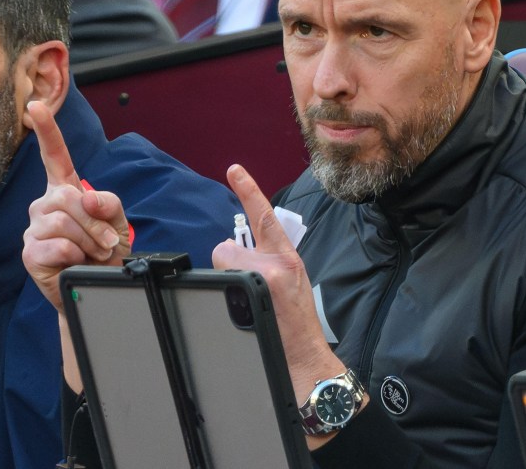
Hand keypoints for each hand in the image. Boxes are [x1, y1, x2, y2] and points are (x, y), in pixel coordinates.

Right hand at [22, 101, 129, 313]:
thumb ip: (108, 203)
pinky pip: (57, 246)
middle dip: (95, 223)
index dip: (47, 130)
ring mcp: (35, 228)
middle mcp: (44, 205)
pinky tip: (75, 264)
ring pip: (63, 222)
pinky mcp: (30, 252)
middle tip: (106, 245)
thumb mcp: (117, 223)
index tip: (36, 106)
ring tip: (93, 255)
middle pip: (68, 197)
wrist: (99, 288)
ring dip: (88, 242)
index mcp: (64, 190)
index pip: (55, 155)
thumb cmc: (104, 254)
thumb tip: (87, 197)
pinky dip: (75, 256)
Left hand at [212, 165, 345, 407]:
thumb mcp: (291, 281)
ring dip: (226, 277)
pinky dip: (224, 288)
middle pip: (228, 247)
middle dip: (229, 264)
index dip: (248, 190)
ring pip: (222, 261)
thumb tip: (240, 251)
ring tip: (247, 299)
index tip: (233, 170)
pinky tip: (242, 305)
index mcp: (287, 256)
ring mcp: (262, 274)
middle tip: (247, 288)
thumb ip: (269, 260)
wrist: (304, 354)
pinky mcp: (252, 287)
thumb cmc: (294, 321)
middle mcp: (275, 260)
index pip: (265, 215)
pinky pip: (221, 276)